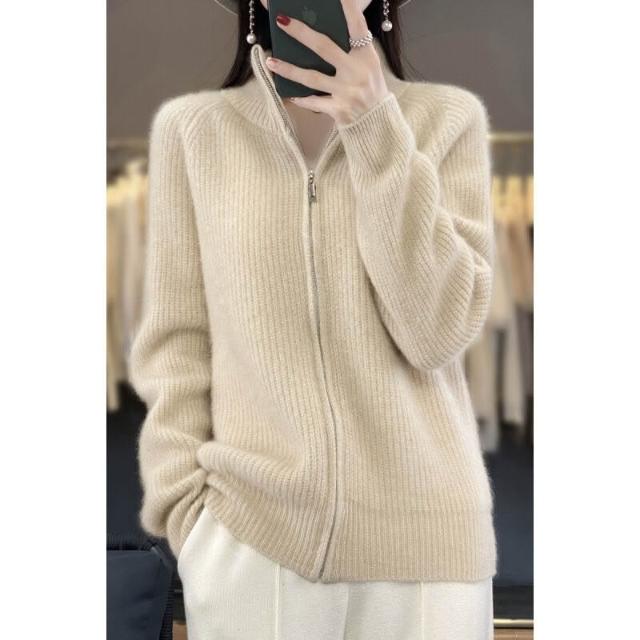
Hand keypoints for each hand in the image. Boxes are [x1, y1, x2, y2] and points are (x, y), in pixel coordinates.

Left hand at [265, 0, 390, 125]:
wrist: (378, 123)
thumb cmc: (370, 89)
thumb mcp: (369, 66)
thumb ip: (353, 50)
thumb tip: (324, 33)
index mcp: (366, 56)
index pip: (357, 27)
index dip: (347, 9)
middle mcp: (356, 72)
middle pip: (324, 47)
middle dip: (301, 32)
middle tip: (281, 20)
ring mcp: (346, 92)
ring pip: (311, 77)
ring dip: (288, 69)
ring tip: (270, 61)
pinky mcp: (338, 110)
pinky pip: (313, 102)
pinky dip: (300, 99)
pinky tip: (288, 93)